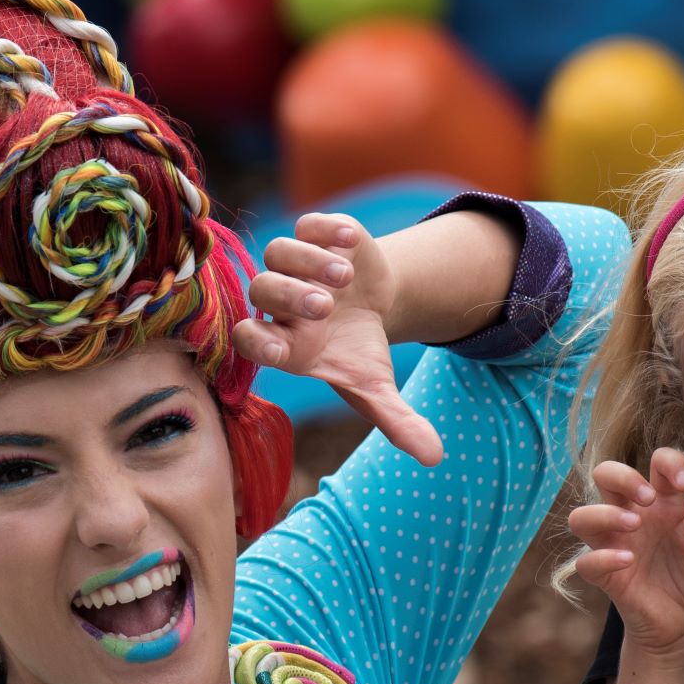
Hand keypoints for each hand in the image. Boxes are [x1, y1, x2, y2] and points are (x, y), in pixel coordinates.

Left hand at [232, 212, 442, 466]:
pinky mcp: (315, 235)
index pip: (249, 340)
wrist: (371, 302)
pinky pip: (306, 224)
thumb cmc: (360, 352)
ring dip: (307, 262)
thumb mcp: (378, 387)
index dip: (254, 344)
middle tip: (325, 307)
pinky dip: (326, 229)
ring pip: (278, 252)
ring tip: (345, 275)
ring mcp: (295, 265)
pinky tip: (351, 242)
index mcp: (285, 343)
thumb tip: (435, 458)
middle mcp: (280, 302)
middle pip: (263, 290)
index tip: (279, 351)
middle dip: (290, 298)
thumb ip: (397, 421)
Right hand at [568, 448, 683, 660]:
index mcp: (663, 503)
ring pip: (581, 516)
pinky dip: (603, 557)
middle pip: (605, 475)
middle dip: (623, 476)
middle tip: (648, 498)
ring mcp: (615, 545)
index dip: (668, 462)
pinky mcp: (605, 575)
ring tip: (634, 525)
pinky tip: (628, 561)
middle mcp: (634, 517)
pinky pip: (586, 562)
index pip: (655, 463)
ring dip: (604, 514)